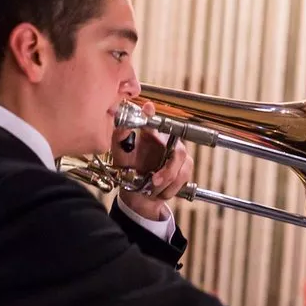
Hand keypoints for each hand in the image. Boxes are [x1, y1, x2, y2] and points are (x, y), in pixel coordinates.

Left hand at [111, 101, 193, 219]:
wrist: (138, 197)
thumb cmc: (129, 174)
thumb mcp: (120, 159)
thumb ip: (119, 141)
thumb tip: (122, 126)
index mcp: (149, 136)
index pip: (152, 121)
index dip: (151, 113)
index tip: (148, 108)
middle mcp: (166, 141)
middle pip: (178, 150)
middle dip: (167, 171)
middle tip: (154, 181)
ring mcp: (178, 154)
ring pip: (181, 167)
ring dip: (165, 182)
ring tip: (152, 188)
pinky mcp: (185, 167)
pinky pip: (183, 177)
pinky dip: (169, 189)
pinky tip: (160, 191)